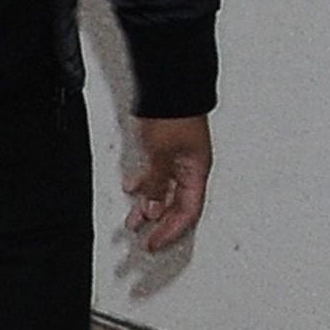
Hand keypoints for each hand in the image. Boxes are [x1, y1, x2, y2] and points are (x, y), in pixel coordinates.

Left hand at [124, 114, 211, 252]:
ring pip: (165, 192)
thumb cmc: (173, 113)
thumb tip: (152, 207)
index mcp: (197, 171)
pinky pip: (158, 176)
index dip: (171, 231)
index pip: (187, 212)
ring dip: (149, 207)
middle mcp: (190, 168)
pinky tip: (133, 189)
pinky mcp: (166, 149)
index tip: (154, 244)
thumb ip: (156, 182)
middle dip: (160, 225)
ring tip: (133, 220)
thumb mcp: (160, 153)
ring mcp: (179, 159)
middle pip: (178, 206)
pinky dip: (145, 186)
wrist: (168, 86)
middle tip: (144, 241)